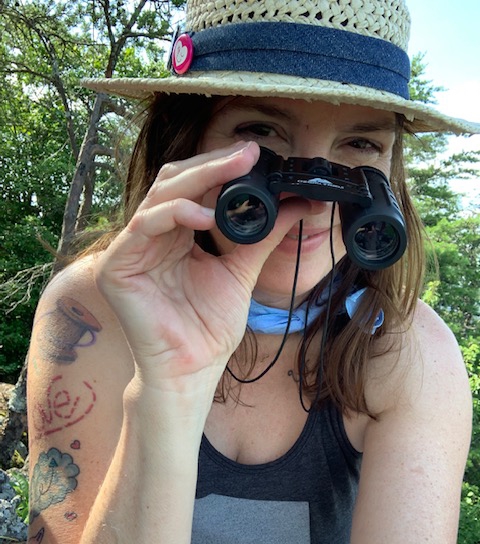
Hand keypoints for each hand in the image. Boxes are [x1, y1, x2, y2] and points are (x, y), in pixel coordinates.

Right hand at [95, 141, 308, 393]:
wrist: (192, 369)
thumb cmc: (210, 327)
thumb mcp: (242, 270)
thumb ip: (264, 235)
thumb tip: (297, 204)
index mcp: (177, 235)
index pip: (193, 187)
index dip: (221, 168)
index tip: (257, 156)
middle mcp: (153, 235)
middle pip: (176, 181)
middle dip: (213, 164)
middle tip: (250, 154)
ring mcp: (132, 248)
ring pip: (161, 195)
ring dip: (200, 179)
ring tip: (237, 171)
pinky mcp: (118, 265)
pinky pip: (144, 226)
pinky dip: (175, 214)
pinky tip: (206, 216)